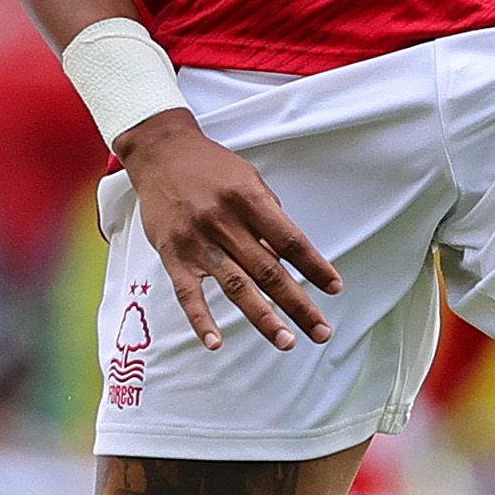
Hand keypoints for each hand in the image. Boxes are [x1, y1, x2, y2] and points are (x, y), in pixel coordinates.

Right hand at [115, 110, 339, 350]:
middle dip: (298, 304)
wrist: (160, 152)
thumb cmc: (210, 167)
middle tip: (321, 331)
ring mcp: (197, 241)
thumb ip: (268, 214)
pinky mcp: (172, 255)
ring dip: (263, 318)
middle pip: (269, 270)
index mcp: (249, 199)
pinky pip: (188, 294)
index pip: (290, 240)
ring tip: (286, 341)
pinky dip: (201, 320)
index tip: (334, 288)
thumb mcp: (248, 177)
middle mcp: (224, 221)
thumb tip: (288, 255)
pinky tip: (215, 343)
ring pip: (236, 286)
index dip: (315, 266)